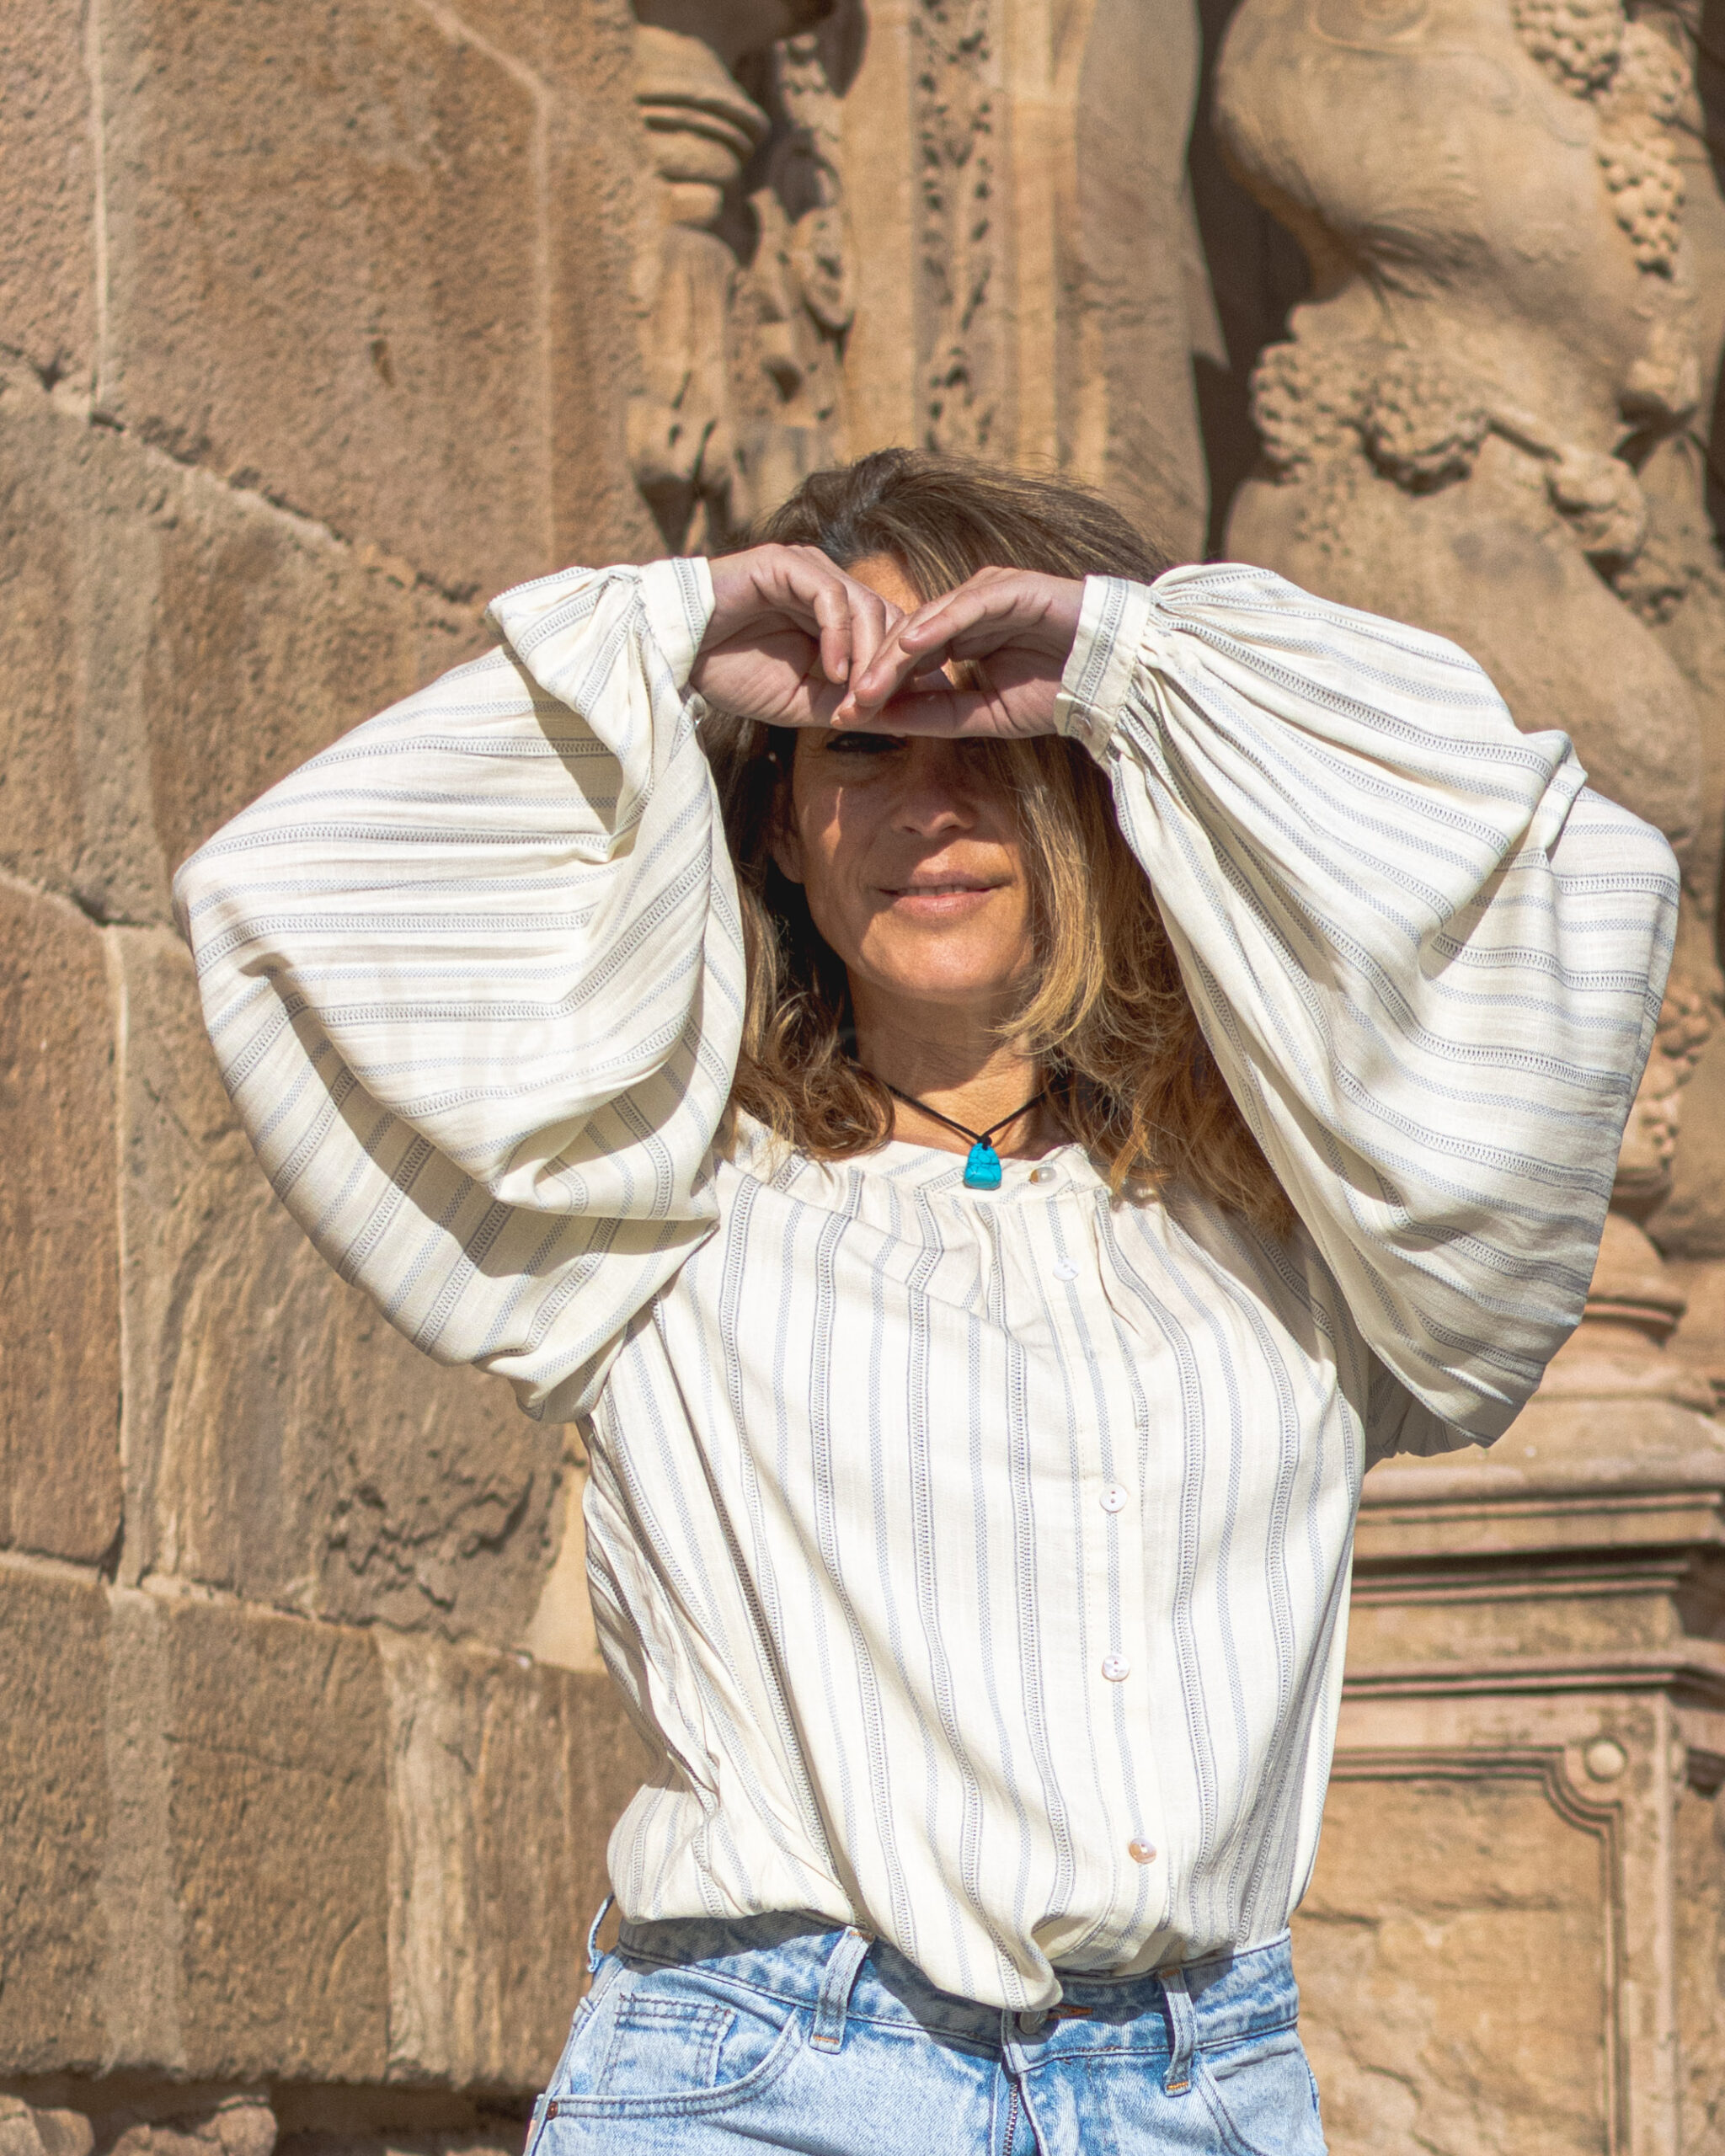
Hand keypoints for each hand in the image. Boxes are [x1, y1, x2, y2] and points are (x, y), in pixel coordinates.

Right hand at [692, 546, 906, 726]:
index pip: (894, 632)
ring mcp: (808, 569)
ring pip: (866, 606)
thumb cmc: (733, 675)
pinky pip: (829, 596)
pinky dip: (840, 636)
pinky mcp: (784, 562)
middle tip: (884, 710)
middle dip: (893, 668)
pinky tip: (833, 672)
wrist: (674, 655)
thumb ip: (850, 704)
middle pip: (890, 617)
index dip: (908, 672)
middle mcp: (828, 585)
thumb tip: (908, 719)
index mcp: (836, 614)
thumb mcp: (804, 701)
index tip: (914, 713)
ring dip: (869, 658)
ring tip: (857, 697)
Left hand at [836, 568, 1085, 738]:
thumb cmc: (1056, 695)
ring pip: (930, 620)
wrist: (1114, 678)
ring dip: (897, 653)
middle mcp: (969, 610)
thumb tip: (883, 722)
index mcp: (961, 637)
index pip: (907, 659)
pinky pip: (967, 604)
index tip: (848, 718)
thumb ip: (937, 716)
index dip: (878, 687)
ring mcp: (989, 594)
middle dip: (876, 672)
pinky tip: (911, 646)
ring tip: (870, 683)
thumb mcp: (986, 715)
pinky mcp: (1013, 588)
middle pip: (909, 638)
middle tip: (848, 704)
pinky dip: (938, 623)